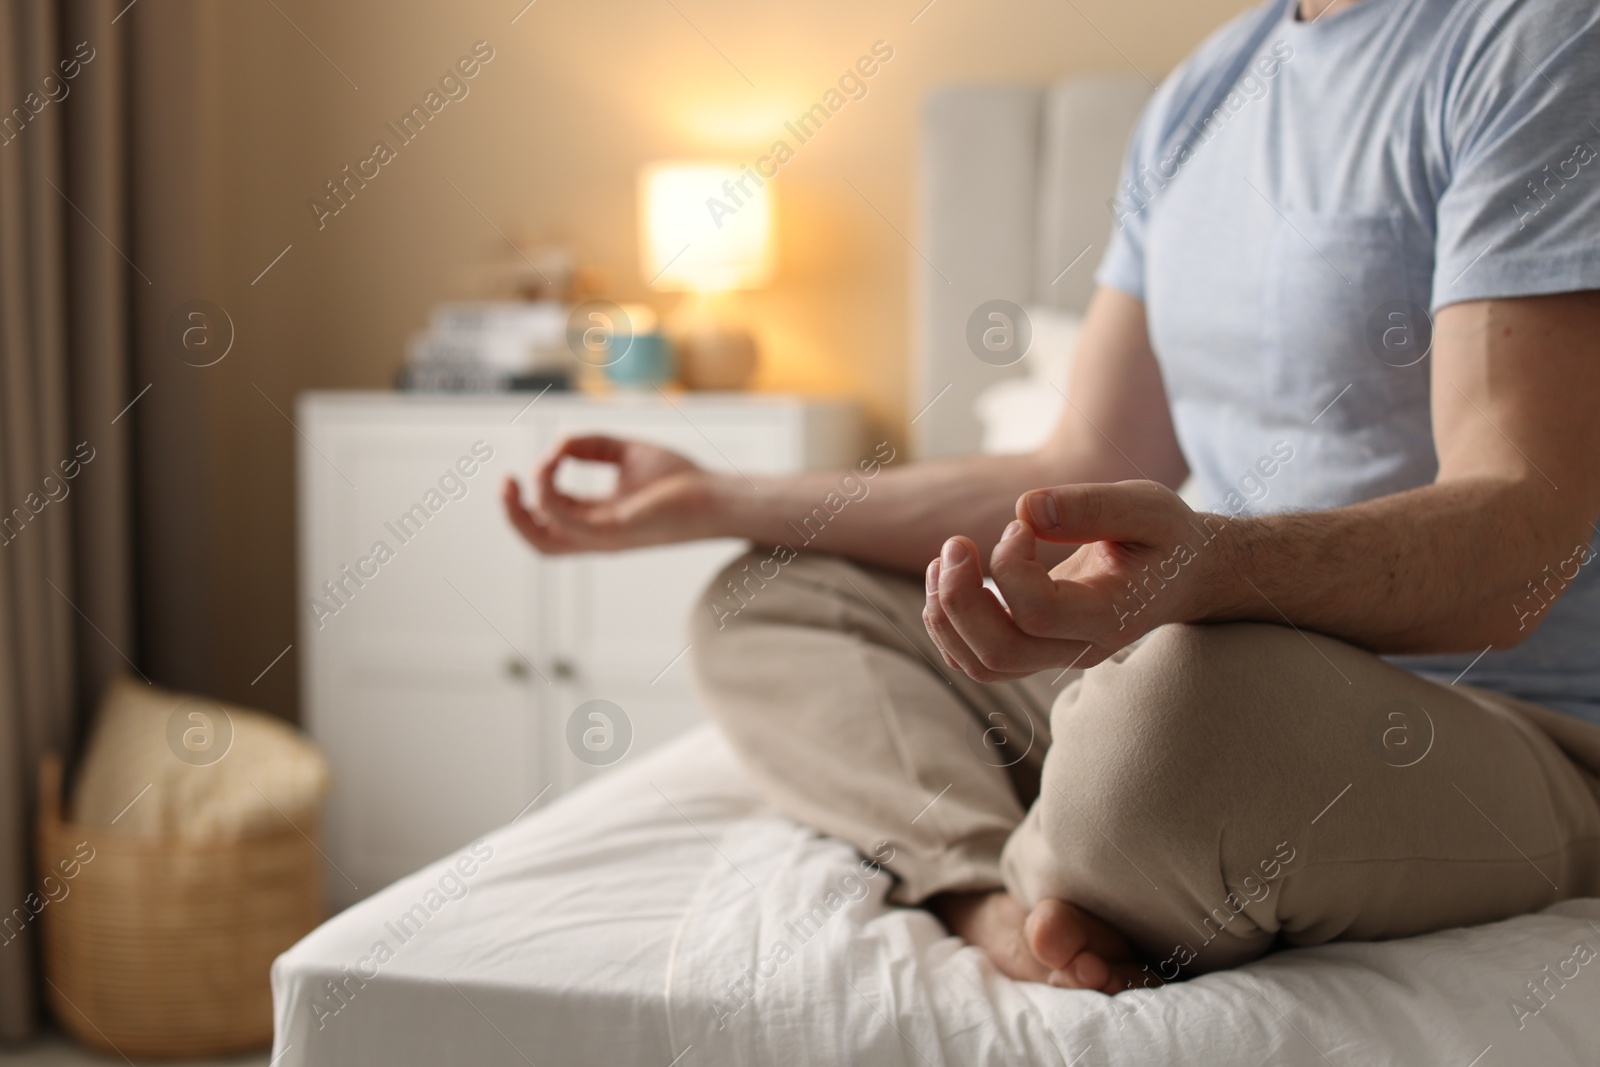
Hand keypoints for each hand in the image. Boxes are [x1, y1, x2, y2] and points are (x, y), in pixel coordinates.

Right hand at [502, 434, 719, 552]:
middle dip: (512, 515)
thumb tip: (557, 445)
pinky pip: (567, 522)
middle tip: (505, 481)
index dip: (532, 495)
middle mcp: (596, 535)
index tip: (534, 463)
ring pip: (545, 540)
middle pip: (539, 542)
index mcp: (597, 521)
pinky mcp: (616, 531)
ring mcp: (604, 538)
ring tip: (535, 468)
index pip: (550, 522)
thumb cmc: (679, 479)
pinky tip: (554, 465)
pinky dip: (550, 495)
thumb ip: (590, 446)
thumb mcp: (625, 452)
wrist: (715, 494)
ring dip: (527, 505)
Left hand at [922, 480, 1220, 680]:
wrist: (1182, 575)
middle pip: (999, 654)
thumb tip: (1026, 509)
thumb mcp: (1147, 506)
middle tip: (955, 544)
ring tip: (946, 559)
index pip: (1039, 613)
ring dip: (945, 615)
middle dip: (959, 600)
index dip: (1010, 566)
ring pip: (980, 665)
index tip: (1019, 524)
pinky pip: (974, 659)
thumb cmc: (1165, 537)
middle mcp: (1079, 648)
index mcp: (1111, 616)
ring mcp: (1053, 657)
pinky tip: (950, 578)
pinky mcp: (1033, 650)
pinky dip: (948, 624)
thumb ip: (1093, 506)